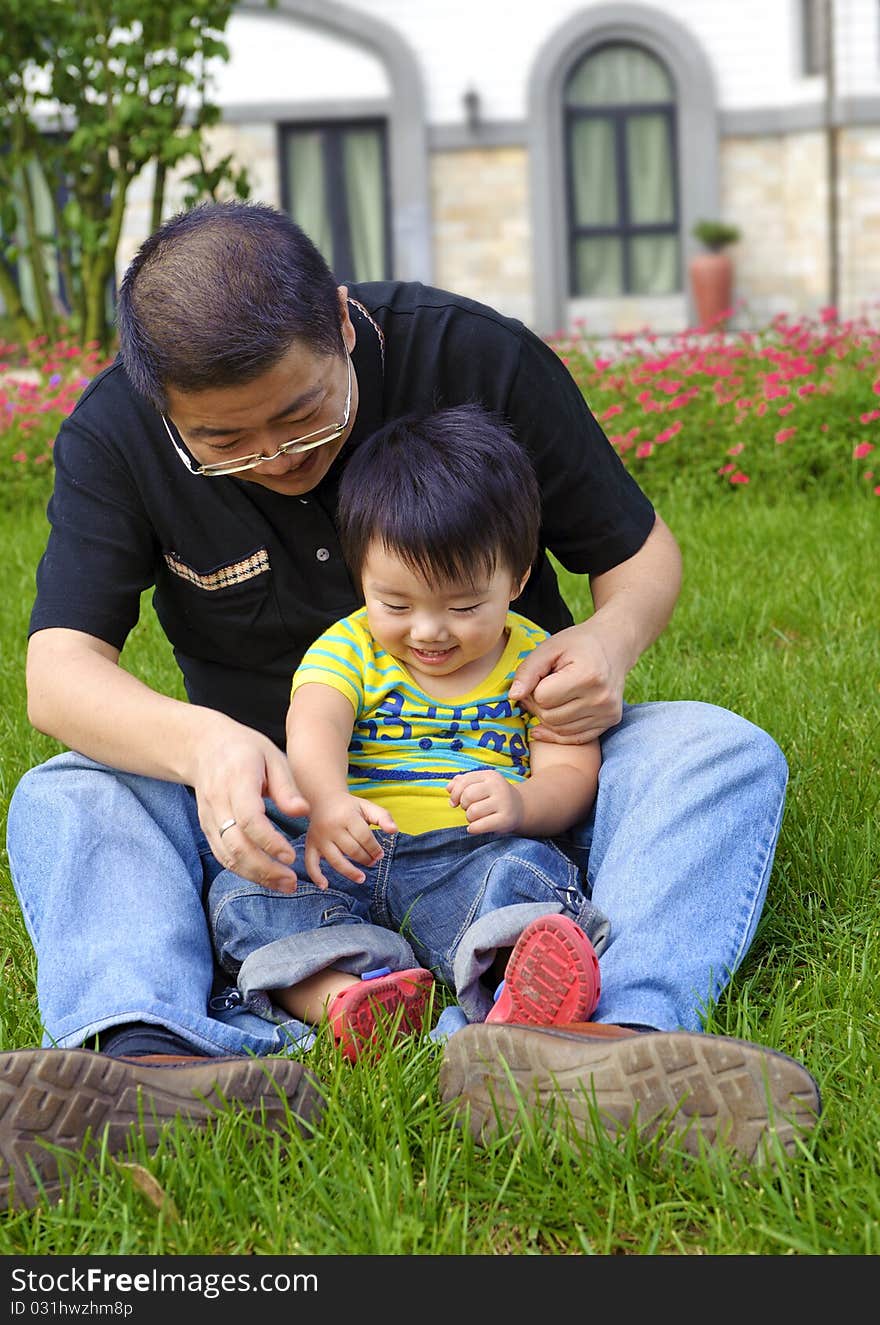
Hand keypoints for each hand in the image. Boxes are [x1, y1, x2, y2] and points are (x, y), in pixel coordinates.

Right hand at [193, 721, 307, 892]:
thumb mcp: (272, 756)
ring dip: (256, 875)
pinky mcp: (207, 828)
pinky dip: (244, 870)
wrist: (204, 748)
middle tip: (291, 880)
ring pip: (228, 855)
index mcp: (237, 780)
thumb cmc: (246, 750)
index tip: (291, 856)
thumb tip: (303, 812)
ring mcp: (209, 817)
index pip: (249, 819)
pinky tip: (266, 877)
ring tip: (284, 884)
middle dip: (264, 868)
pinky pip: (223, 855)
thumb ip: (286, 787)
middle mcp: (218, 802)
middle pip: (236, 844)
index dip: (269, 841)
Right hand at [304, 795, 397, 888]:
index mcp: (346, 816)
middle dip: (365, 859)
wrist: (323, 799)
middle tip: (372, 862)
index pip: (364, 837)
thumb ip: (383, 817)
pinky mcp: (311, 845)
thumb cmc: (350, 806)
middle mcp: (331, 827)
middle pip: (352, 850)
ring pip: (335, 860)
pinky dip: (316, 876)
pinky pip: (311, 863)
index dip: (374, 849)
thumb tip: (394, 830)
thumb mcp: (367, 806)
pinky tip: (325, 886)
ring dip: (349, 872)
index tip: (380, 855)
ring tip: (361, 878)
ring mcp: (319, 838)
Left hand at [447, 769, 523, 834]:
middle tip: (470, 809)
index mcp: (490, 775)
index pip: (464, 781)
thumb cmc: (493, 796)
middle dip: (464, 805)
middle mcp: (498, 787)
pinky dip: (473, 828)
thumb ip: (462, 783)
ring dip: (469, 818)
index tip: (454, 802)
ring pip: (472, 811)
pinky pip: (480, 825)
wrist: (520, 808)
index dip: (455, 793)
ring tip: (476, 818)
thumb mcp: (480, 785)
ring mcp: (503, 803)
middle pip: (467, 796)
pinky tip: (474, 828)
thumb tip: (449, 788)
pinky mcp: (505, 819)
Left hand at [508, 620, 624, 743]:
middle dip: (539, 704)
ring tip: (553, 696)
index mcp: (587, 676)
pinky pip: (575, 738)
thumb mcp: (549, 648)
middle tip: (542, 688)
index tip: (540, 678)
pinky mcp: (610, 721)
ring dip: (548, 717)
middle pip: (550, 717)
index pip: (543, 698)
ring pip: (560, 730)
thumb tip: (513, 697)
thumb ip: (527, 671)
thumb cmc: (577, 644)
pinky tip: (547, 723)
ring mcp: (608, 712)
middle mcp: (601, 698)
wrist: (614, 645)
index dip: (534, 689)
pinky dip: (558, 732)